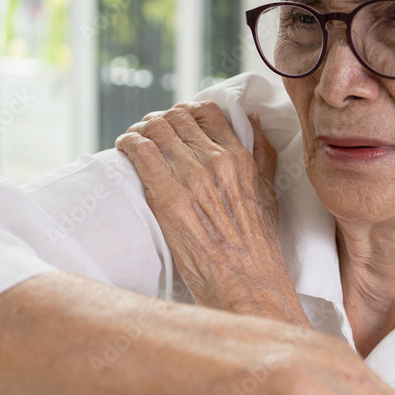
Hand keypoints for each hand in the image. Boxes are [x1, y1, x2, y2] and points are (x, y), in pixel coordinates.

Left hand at [114, 101, 307, 324]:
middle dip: (159, 120)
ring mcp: (190, 178)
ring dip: (140, 129)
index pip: (206, 112)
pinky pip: (141, 152)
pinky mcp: (167, 198)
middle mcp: (215, 161)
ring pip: (155, 129)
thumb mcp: (270, 192)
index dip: (186, 112)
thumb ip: (263, 152)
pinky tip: (124, 148)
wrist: (246, 283)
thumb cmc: (258, 247)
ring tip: (133, 139)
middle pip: (176, 118)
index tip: (175, 122)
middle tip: (149, 131)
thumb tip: (251, 119)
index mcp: (240, 158)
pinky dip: (129, 144)